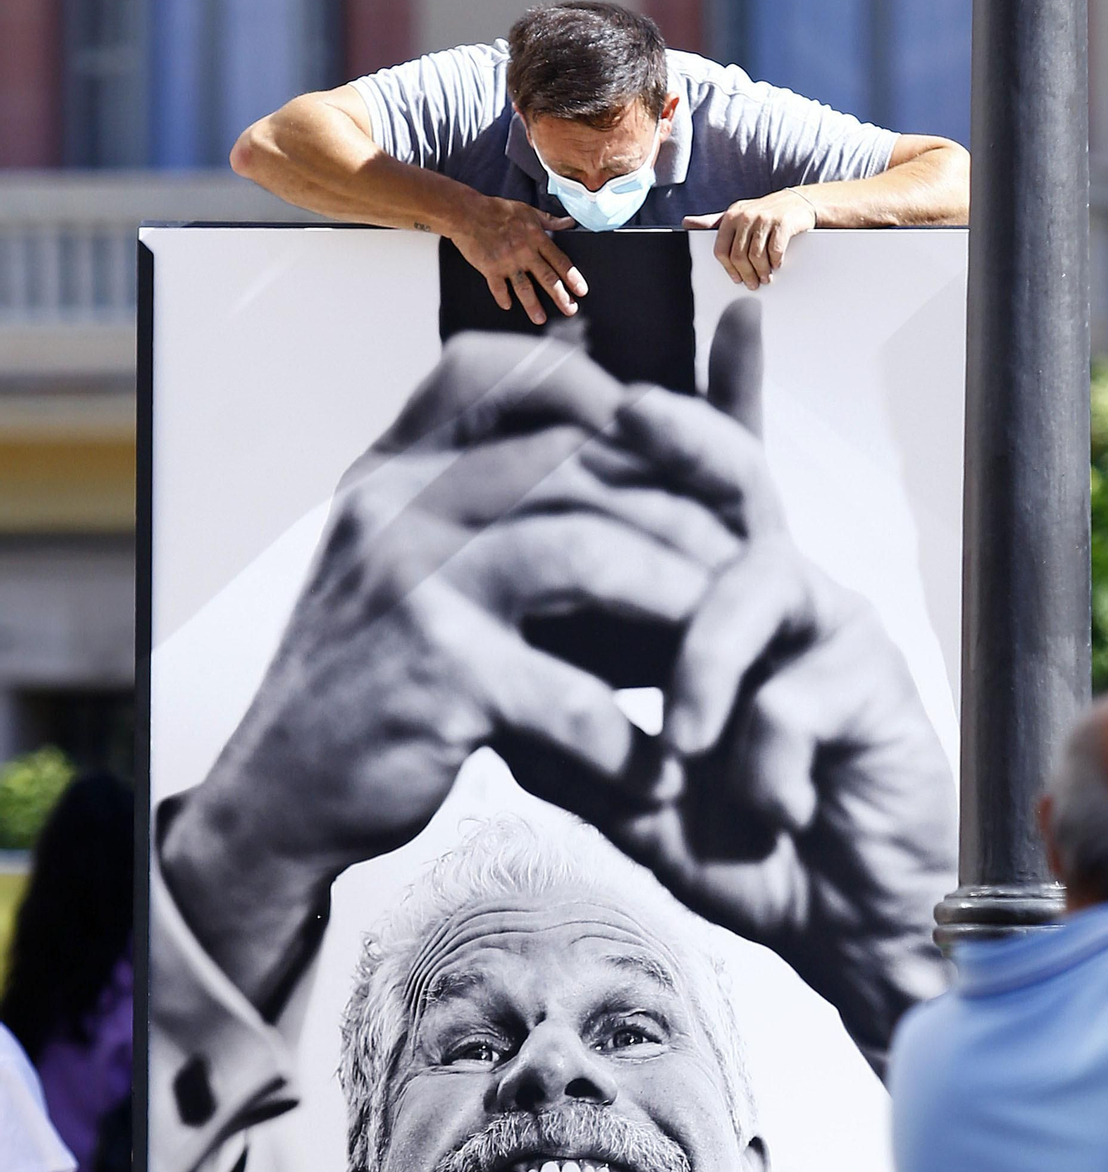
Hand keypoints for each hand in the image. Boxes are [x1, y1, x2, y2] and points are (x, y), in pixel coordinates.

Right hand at [161, 333, 736, 1009]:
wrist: (283, 799)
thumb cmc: (383, 681)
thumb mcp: (424, 567)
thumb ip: (504, 499)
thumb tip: (613, 397)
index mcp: (394, 467)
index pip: (500, 371)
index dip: (598, 389)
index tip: (672, 448)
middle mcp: (394, 503)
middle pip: (578, 462)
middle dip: (683, 515)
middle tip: (759, 573)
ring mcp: (409, 583)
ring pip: (588, 553)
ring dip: (680, 611)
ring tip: (733, 664)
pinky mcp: (434, 677)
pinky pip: (568, 694)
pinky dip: (631, 741)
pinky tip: (666, 777)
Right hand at [449, 192, 584, 323]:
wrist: (467, 212)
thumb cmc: (497, 210)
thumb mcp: (527, 210)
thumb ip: (550, 220)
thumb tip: (570, 223)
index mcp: (535, 237)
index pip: (559, 260)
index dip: (572, 277)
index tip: (581, 290)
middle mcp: (524, 250)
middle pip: (547, 277)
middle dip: (561, 296)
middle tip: (570, 310)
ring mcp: (507, 260)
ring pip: (524, 287)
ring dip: (533, 305)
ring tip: (540, 319)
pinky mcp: (490, 267)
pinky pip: (499, 288)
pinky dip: (503, 298)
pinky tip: (508, 306)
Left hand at [594, 326, 956, 1058]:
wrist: (850, 929)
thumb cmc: (755, 854)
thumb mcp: (639, 800)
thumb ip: (577, 747)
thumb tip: (487, 699)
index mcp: (719, 612)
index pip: (683, 503)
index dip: (665, 419)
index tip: (606, 353)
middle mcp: (777, 599)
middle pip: (731, 481)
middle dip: (684, 435)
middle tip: (626, 412)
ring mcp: (829, 630)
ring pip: (751, 582)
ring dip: (699, 664)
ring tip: (682, 747)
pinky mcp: (873, 682)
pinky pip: (792, 696)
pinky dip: (761, 767)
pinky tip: (769, 815)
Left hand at [684, 190, 817, 286]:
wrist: (797, 202)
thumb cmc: (763, 213)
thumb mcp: (737, 215)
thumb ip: (713, 223)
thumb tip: (686, 223)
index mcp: (731, 216)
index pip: (721, 250)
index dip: (728, 269)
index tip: (736, 279)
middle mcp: (745, 215)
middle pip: (738, 256)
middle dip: (746, 275)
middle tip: (753, 284)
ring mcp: (764, 218)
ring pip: (756, 256)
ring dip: (762, 272)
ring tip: (766, 278)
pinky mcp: (782, 223)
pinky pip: (775, 251)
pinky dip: (776, 262)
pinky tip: (777, 264)